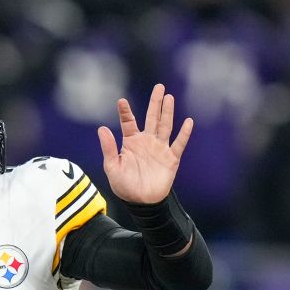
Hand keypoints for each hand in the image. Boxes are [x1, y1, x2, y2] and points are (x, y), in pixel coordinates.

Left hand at [97, 83, 192, 204]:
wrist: (141, 203)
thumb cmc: (124, 186)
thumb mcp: (112, 167)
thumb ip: (108, 148)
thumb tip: (101, 128)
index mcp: (131, 142)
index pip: (128, 122)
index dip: (125, 112)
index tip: (121, 101)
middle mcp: (147, 142)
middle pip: (152, 118)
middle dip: (155, 103)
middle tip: (159, 87)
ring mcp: (160, 149)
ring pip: (165, 126)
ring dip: (168, 112)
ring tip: (169, 97)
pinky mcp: (171, 159)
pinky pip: (179, 144)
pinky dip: (184, 133)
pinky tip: (188, 121)